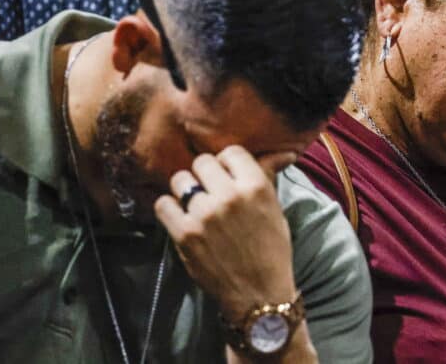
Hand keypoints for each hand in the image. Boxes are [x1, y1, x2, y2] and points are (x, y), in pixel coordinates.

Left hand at [155, 146, 297, 320]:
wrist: (258, 294)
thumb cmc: (271, 250)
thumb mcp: (275, 209)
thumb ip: (267, 176)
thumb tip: (281, 152)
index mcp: (256, 186)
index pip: (230, 152)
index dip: (227, 164)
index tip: (227, 177)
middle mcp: (230, 196)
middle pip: (202, 162)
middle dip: (205, 175)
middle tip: (210, 192)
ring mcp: (205, 214)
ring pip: (180, 179)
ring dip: (186, 191)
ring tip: (195, 206)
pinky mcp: (185, 234)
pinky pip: (163, 204)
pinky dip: (169, 209)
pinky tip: (180, 217)